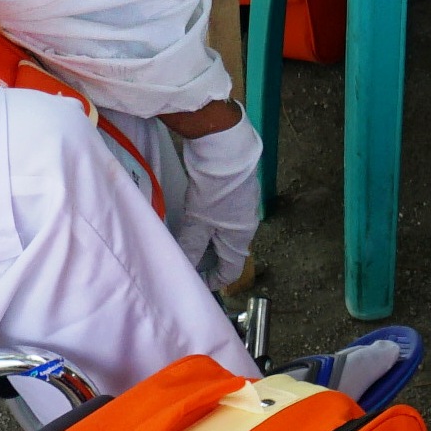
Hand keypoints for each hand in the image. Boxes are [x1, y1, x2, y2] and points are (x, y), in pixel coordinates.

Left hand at [174, 118, 263, 290]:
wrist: (226, 149)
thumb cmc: (214, 191)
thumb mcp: (198, 222)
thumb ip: (190, 247)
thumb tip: (183, 269)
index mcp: (240, 238)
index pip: (230, 271)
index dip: (212, 281)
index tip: (193, 281)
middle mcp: (246, 225)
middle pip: (227, 252)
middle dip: (206, 259)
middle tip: (184, 258)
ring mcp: (244, 206)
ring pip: (224, 233)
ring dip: (206, 240)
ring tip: (185, 237)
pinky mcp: (238, 190)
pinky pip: (223, 217)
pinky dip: (209, 223)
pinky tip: (195, 215)